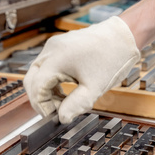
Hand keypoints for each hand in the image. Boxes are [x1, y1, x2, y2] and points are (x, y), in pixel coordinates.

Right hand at [23, 16, 139, 123]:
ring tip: (63, 103)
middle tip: (55, 112)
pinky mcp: (59, 46)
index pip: (36, 87)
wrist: (123, 36)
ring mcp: (54, 46)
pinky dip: (50, 81)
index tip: (53, 117)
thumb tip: (62, 118)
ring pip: (37, 73)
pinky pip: (46, 66)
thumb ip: (76, 105)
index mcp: (57, 58)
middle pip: (31, 80)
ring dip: (45, 91)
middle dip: (39, 99)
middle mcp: (51, 49)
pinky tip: (64, 91)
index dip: (42, 105)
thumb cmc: (112, 58)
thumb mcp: (94, 88)